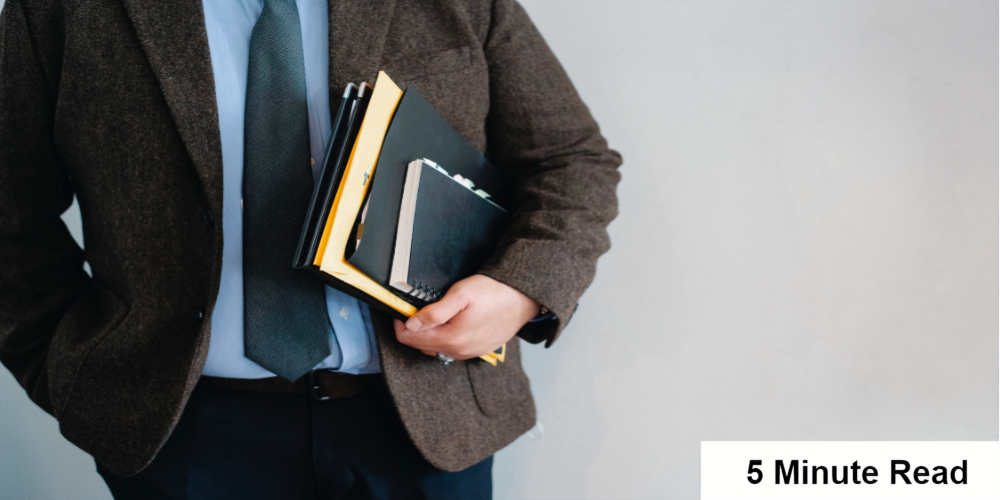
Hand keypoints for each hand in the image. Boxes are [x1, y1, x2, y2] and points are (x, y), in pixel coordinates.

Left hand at [394, 274, 540, 359]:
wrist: (523, 299)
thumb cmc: (495, 293)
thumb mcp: (460, 294)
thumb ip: (434, 312)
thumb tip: (411, 324)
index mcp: (452, 338)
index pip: (410, 339)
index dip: (400, 324)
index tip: (401, 311)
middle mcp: (459, 351)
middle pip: (421, 346)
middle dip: (413, 330)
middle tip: (416, 310)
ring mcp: (469, 353)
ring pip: (435, 349)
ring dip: (428, 335)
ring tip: (432, 316)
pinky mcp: (477, 351)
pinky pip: (451, 350)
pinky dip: (442, 339)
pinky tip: (448, 324)